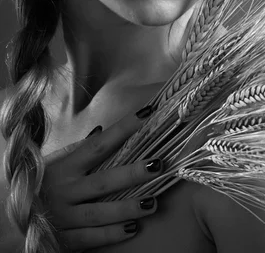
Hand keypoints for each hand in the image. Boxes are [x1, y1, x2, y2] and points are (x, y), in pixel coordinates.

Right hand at [40, 108, 162, 250]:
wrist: (12, 219)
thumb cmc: (40, 183)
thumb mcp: (54, 162)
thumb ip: (78, 149)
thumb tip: (102, 131)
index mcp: (65, 166)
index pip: (99, 145)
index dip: (123, 129)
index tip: (146, 115)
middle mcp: (65, 190)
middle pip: (104, 180)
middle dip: (132, 173)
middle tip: (158, 164)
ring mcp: (64, 216)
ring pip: (100, 212)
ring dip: (128, 207)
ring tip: (153, 201)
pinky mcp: (63, 239)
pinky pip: (91, 237)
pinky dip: (112, 234)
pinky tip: (133, 228)